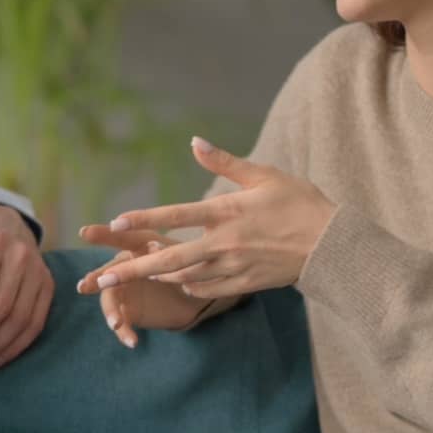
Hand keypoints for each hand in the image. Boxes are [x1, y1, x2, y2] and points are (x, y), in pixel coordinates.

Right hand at [75, 241, 210, 348]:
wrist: (198, 298)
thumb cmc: (192, 268)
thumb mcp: (186, 261)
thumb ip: (168, 254)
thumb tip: (152, 246)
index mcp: (139, 247)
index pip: (122, 238)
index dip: (104, 234)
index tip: (84, 232)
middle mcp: (126, 267)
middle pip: (108, 272)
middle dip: (95, 278)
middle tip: (83, 286)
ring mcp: (124, 290)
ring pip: (111, 299)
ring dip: (111, 311)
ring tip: (116, 323)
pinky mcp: (128, 312)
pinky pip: (121, 322)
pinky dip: (124, 332)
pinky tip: (133, 342)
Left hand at [80, 136, 337, 300]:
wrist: (331, 245)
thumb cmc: (299, 203)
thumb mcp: (264, 175)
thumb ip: (225, 162)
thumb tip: (194, 142)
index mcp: (227, 212)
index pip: (177, 214)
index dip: (145, 218)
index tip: (117, 222)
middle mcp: (225, 243)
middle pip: (169, 258)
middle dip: (132, 270)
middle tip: (102, 278)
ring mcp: (233, 267)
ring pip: (184, 277)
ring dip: (157, 276)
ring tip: (132, 275)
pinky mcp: (243, 283)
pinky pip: (206, 290)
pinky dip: (187, 286)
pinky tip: (177, 281)